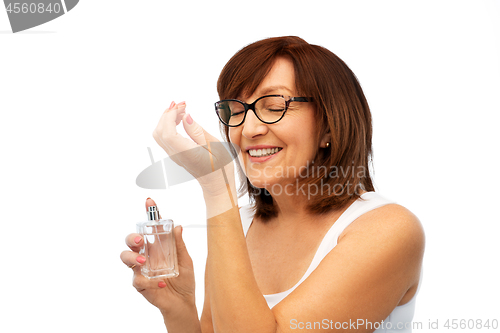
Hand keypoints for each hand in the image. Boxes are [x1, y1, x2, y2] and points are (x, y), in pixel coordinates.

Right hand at [120, 198, 195, 313]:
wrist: (183, 302)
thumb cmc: (184, 279)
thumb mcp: (185, 260)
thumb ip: (180, 245)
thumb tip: (178, 227)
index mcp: (157, 246)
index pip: (150, 228)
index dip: (149, 214)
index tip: (149, 201)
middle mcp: (147, 255)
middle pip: (131, 240)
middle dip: (132, 237)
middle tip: (140, 240)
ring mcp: (141, 269)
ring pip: (125, 257)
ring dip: (132, 257)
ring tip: (144, 262)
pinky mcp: (140, 284)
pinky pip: (137, 280)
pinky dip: (149, 282)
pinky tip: (161, 284)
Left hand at [152, 101, 236, 197]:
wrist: (217, 185)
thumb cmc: (221, 167)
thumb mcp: (215, 146)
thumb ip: (198, 131)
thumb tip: (185, 116)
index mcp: (186, 153)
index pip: (167, 132)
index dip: (171, 115)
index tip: (182, 105)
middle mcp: (176, 155)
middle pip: (159, 132)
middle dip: (167, 114)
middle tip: (182, 104)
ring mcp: (174, 156)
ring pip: (159, 134)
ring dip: (167, 119)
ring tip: (181, 110)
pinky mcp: (175, 155)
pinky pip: (165, 138)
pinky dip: (169, 125)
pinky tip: (181, 119)